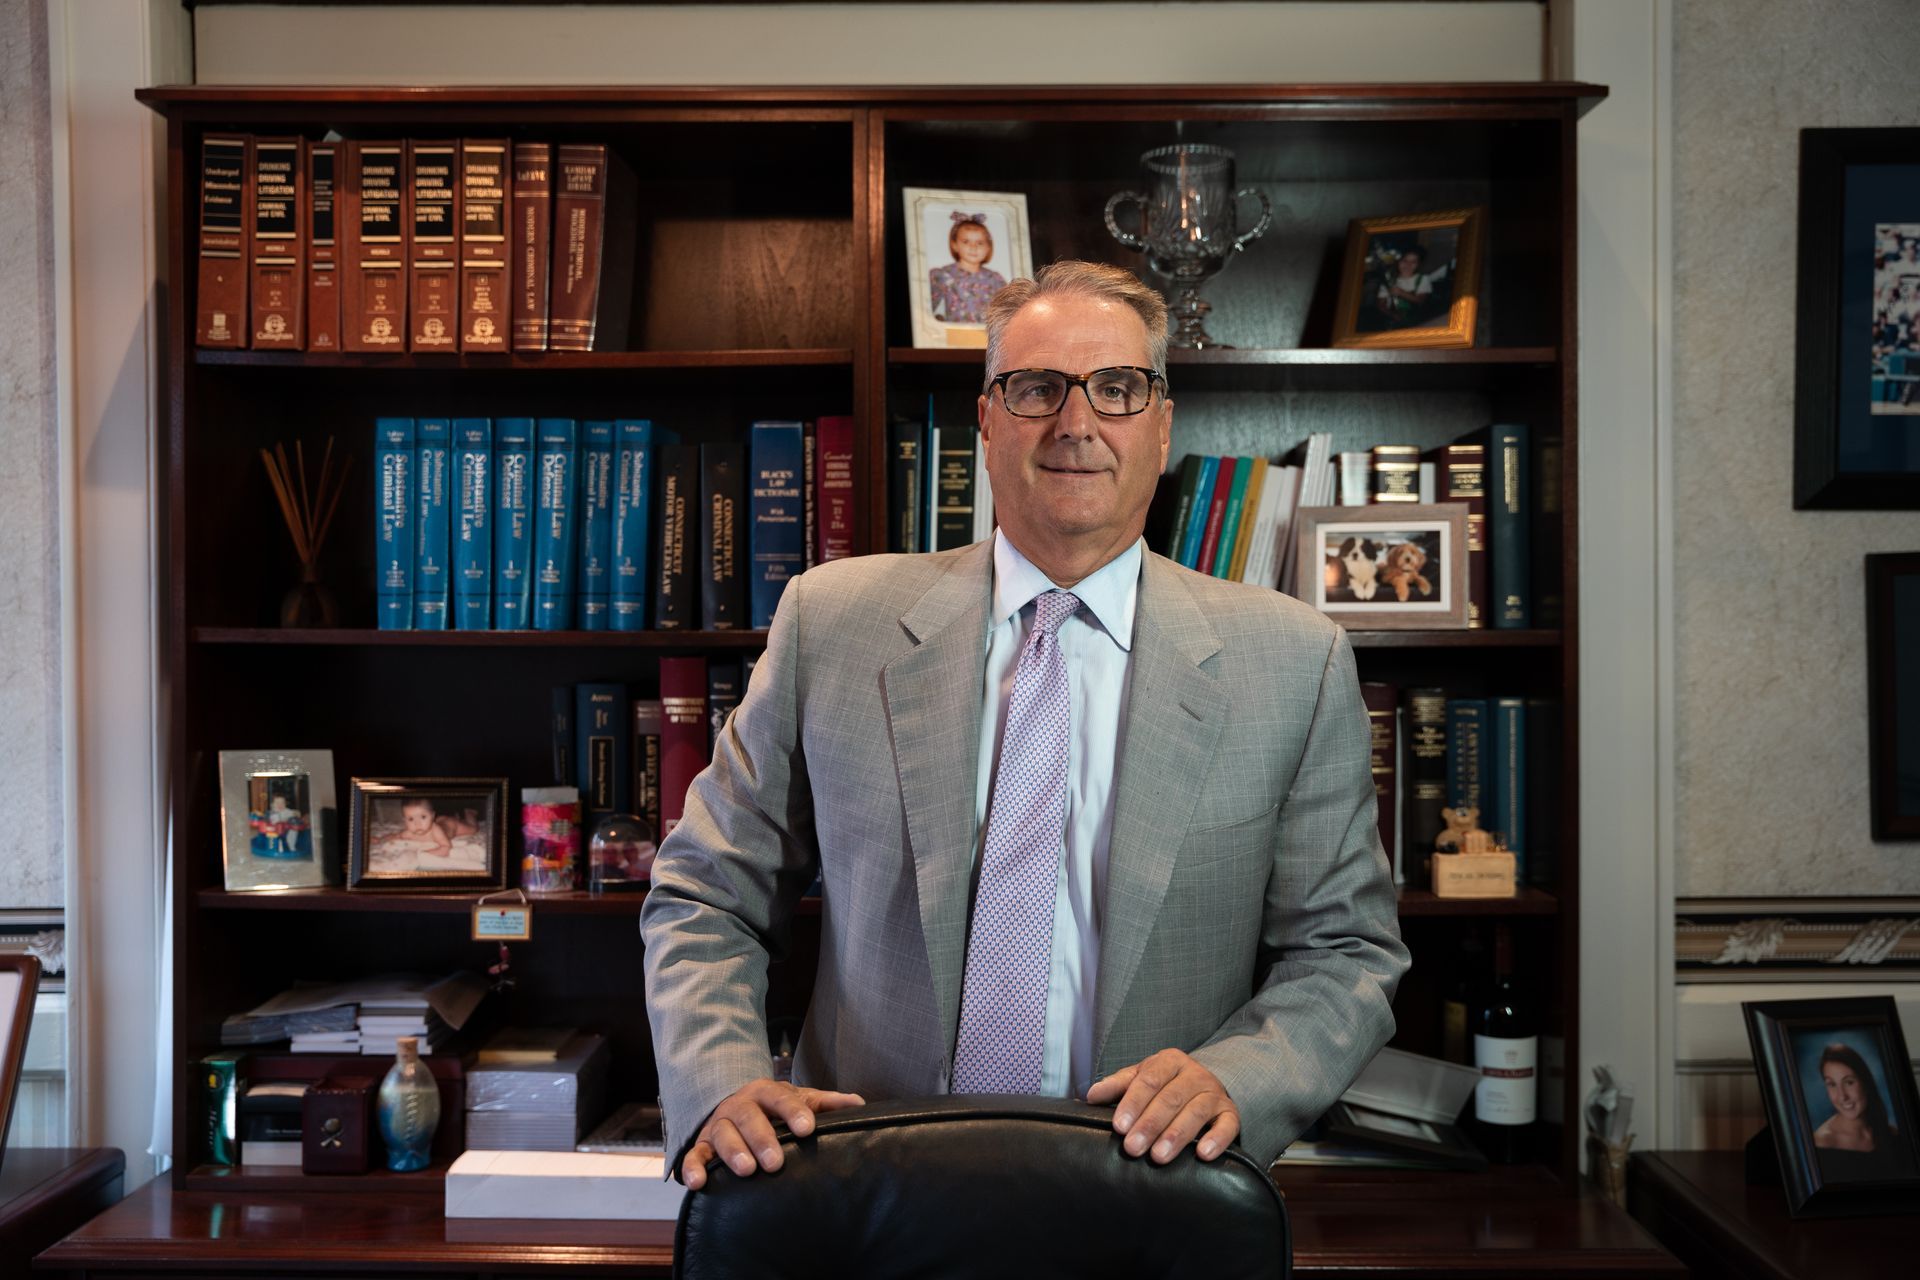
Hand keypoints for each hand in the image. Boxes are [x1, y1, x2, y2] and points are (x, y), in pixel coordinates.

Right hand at [680, 1079, 865, 1189]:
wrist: (735, 1107)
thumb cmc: (774, 1109)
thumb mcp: (798, 1100)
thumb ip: (826, 1103)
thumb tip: (859, 1104)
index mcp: (765, 1092)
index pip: (780, 1097)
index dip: (793, 1111)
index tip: (807, 1128)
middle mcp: (739, 1105)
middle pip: (749, 1117)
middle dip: (762, 1138)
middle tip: (776, 1162)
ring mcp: (718, 1125)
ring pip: (722, 1135)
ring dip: (733, 1152)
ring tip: (747, 1171)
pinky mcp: (702, 1145)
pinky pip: (694, 1155)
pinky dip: (693, 1168)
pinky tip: (698, 1183)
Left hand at [1086, 1049, 1238, 1164]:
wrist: (1205, 1085)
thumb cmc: (1166, 1085)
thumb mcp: (1142, 1078)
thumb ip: (1117, 1086)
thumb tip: (1090, 1096)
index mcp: (1169, 1061)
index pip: (1149, 1080)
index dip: (1133, 1103)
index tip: (1119, 1126)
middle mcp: (1194, 1074)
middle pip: (1171, 1098)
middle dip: (1150, 1124)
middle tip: (1133, 1148)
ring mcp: (1214, 1093)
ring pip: (1196, 1112)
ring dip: (1177, 1135)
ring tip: (1159, 1156)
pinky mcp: (1230, 1113)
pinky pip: (1228, 1125)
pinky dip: (1217, 1139)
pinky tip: (1203, 1154)